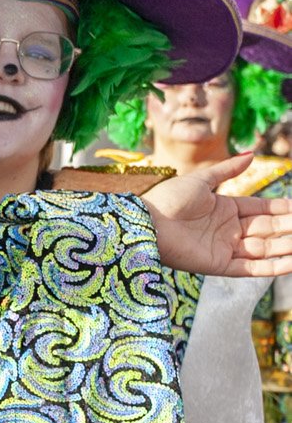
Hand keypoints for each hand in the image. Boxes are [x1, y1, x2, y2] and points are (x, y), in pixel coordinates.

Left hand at [144, 156, 291, 276]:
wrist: (145, 222)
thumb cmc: (168, 199)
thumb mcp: (201, 180)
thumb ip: (227, 170)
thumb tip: (252, 154)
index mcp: (226, 209)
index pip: (264, 209)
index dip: (285, 209)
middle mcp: (229, 230)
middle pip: (269, 228)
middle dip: (290, 227)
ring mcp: (225, 248)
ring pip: (266, 248)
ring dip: (287, 246)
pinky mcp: (218, 266)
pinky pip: (252, 268)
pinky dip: (273, 266)